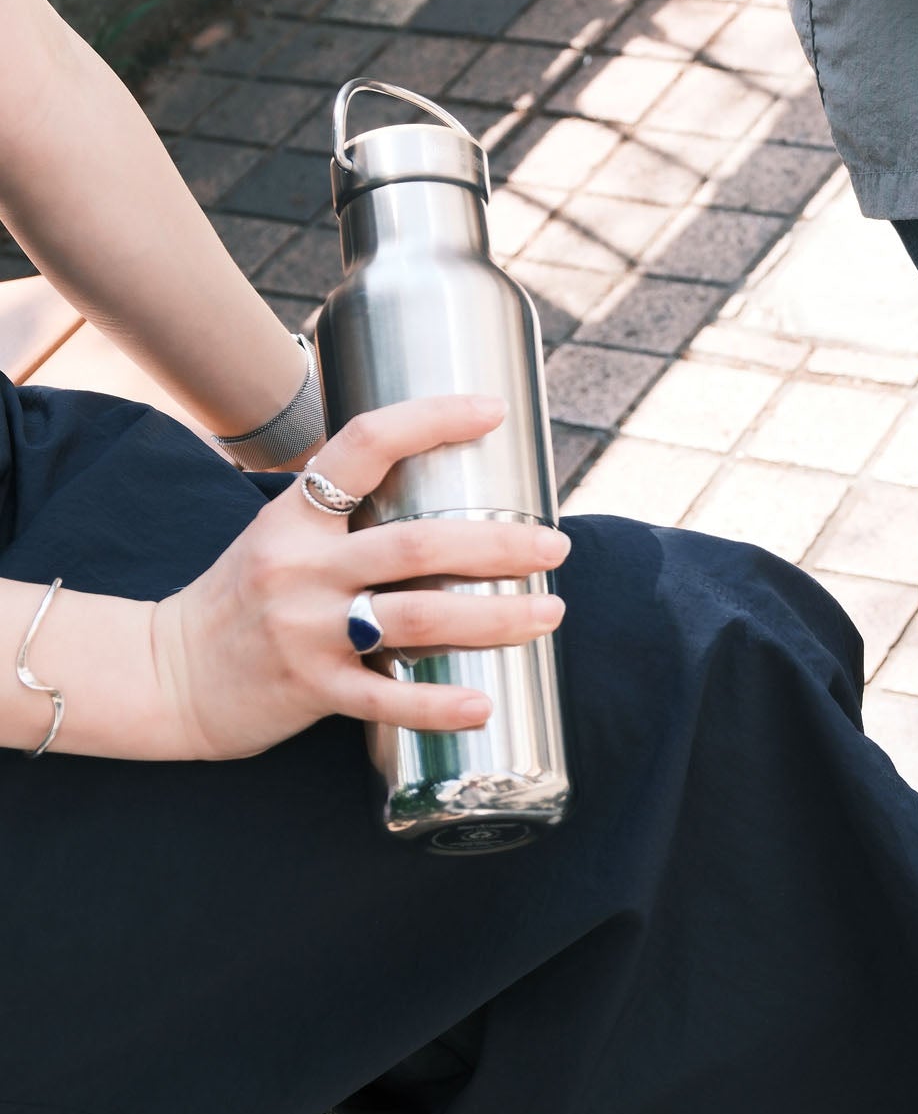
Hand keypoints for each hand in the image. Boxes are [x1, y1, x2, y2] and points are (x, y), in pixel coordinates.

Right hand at [150, 396, 569, 760]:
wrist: (167, 675)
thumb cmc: (243, 598)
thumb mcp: (280, 536)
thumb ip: (345, 514)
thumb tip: (440, 483)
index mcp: (296, 517)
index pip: (365, 445)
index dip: (432, 419)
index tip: (493, 411)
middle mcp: (302, 569)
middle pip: (419, 544)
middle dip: (499, 543)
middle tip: (554, 545)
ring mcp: (307, 632)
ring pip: (418, 617)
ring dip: (496, 616)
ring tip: (550, 612)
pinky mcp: (311, 691)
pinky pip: (386, 699)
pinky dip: (438, 702)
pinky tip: (484, 701)